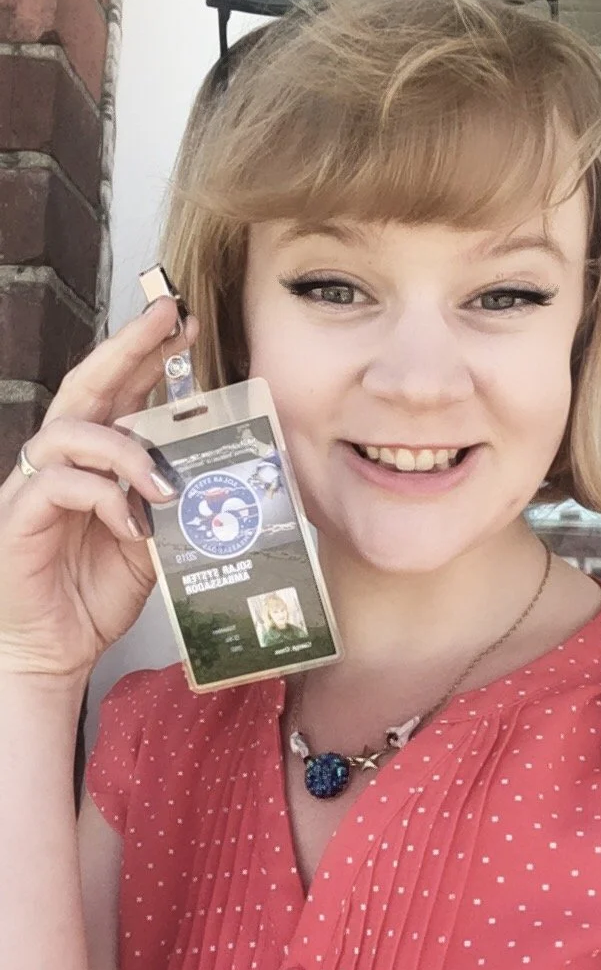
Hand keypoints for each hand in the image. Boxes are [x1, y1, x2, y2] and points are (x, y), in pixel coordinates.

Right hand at [0, 299, 198, 681]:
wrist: (49, 652)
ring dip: (125, 448)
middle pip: (86, 388)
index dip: (146, 356)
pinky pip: (59, 484)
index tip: (184, 324)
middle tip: (168, 318)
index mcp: (91, 463)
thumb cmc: (92, 596)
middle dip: (128, 349)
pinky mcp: (17, 521)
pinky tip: (131, 524)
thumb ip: (170, 510)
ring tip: (164, 482)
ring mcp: (31, 489)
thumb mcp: (151, 547)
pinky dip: (104, 497)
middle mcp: (57, 464)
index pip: (117, 395)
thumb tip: (212, 478)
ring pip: (69, 432)